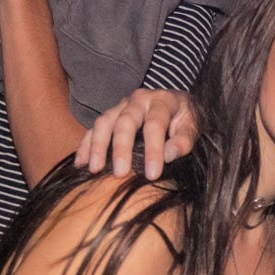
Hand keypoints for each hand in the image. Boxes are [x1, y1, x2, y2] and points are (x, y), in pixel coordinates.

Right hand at [74, 89, 197, 178]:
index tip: (152, 174)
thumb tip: (169, 155)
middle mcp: (139, 100)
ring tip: (94, 169)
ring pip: (104, 122)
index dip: (153, 149)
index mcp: (162, 101)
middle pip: (125, 121)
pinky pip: (94, 128)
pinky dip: (86, 145)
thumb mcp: (194, 126)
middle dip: (121, 148)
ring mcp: (121, 106)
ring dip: (98, 146)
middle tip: (120, 173)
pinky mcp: (110, 115)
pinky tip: (81, 163)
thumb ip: (185, 139)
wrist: (177, 104)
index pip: (155, 124)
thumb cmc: (185, 119)